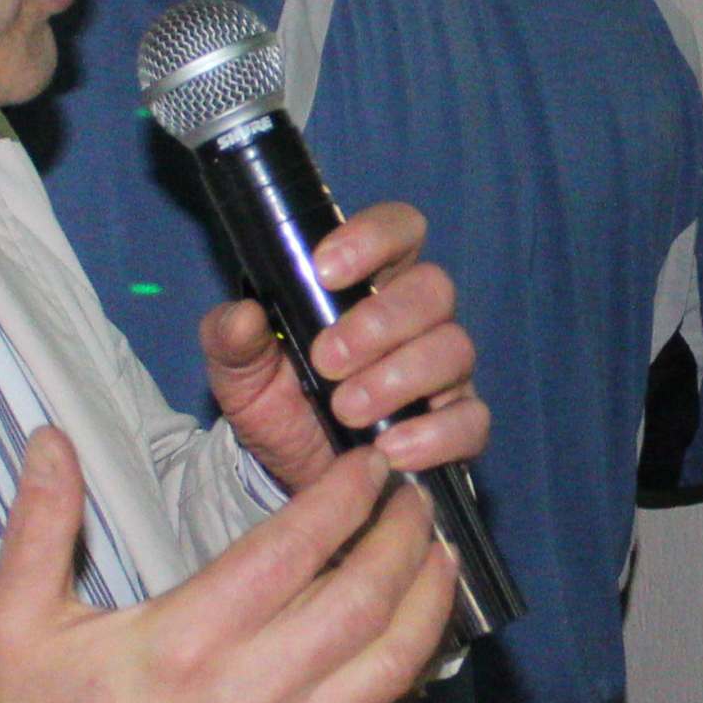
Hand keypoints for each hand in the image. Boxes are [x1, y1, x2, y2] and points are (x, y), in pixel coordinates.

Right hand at [0, 426, 455, 702]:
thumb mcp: (14, 619)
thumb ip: (39, 523)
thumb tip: (49, 438)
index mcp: (187, 640)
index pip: (295, 548)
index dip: (344, 496)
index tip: (367, 463)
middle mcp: (251, 690)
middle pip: (365, 599)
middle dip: (403, 536)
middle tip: (415, 494)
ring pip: (392, 663)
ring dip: (428, 600)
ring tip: (439, 553)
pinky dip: (410, 668)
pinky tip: (417, 632)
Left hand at [202, 200, 486, 491]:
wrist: (295, 473)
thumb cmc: (278, 403)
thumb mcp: (239, 373)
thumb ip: (231, 339)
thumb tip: (243, 316)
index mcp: (370, 283)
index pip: (399, 229)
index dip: (373, 238)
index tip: (324, 272)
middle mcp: (418, 319)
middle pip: (433, 289)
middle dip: (379, 323)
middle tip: (327, 361)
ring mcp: (444, 372)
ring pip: (454, 349)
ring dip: (399, 378)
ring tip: (346, 411)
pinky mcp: (458, 425)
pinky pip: (471, 420)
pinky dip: (433, 435)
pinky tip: (388, 449)